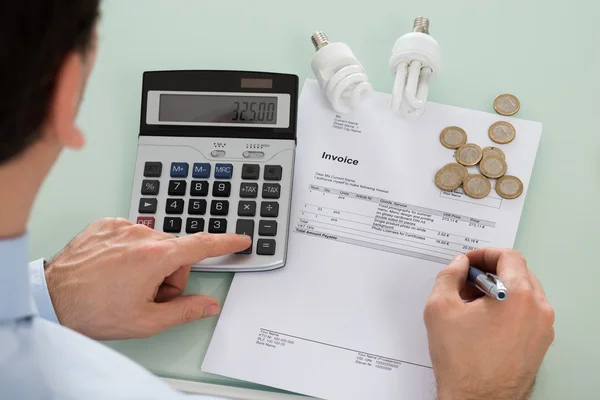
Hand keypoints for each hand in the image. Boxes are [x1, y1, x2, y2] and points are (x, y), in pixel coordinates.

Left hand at [44, 218, 250, 339]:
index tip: (240, 239)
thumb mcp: (146, 321)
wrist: (50, 298)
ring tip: (127, 283)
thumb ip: (185, 311)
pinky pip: (132, 234)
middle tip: (149, 294)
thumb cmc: (92, 310)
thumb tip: (208, 305)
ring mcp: (122, 226)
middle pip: (176, 252)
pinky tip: (114, 268)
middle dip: (170, 274)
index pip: (202, 245)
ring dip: (150, 262)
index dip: (225, 243)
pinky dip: (130, 251)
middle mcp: (142, 235)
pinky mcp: (106, 224)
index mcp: (156, 257)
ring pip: (154, 243)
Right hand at [423, 249, 554, 399]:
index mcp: (517, 295)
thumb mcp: (440, 308)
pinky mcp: (540, 344)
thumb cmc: (462, 361)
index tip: (469, 262)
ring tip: (473, 303)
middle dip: (491, 271)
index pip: (509, 256)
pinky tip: (484, 320)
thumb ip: (448, 276)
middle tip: (467, 281)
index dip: (484, 254)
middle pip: (519, 272)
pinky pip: (528, 313)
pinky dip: (508, 307)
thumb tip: (458, 265)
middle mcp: (537, 310)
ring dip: (500, 289)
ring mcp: (542, 329)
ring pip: (524, 292)